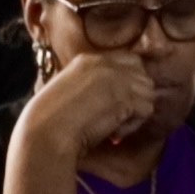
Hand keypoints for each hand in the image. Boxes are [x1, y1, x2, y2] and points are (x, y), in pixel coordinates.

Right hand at [5, 45, 155, 193]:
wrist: (47, 131)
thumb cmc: (50, 120)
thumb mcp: (70, 90)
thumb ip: (93, 85)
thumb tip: (118, 97)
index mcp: (88, 60)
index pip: (128, 62)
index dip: (129, 84)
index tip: (116, 104)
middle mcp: (105, 63)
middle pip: (142, 76)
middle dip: (135, 98)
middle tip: (115, 117)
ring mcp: (118, 78)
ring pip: (147, 94)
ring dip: (134, 114)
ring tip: (111, 126)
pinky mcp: (127, 96)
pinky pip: (146, 110)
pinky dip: (132, 126)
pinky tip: (112, 133)